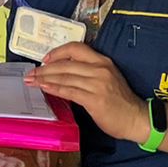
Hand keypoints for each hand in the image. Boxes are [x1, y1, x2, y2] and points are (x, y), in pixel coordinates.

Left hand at [26, 41, 147, 141]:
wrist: (137, 118)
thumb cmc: (120, 101)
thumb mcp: (107, 79)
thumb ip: (88, 73)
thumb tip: (63, 74)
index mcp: (103, 61)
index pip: (76, 48)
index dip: (58, 52)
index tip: (45, 59)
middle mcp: (100, 69)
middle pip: (66, 63)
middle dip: (44, 68)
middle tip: (30, 73)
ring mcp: (97, 84)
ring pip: (65, 77)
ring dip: (45, 78)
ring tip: (31, 81)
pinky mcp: (94, 99)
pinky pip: (69, 91)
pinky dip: (54, 88)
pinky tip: (44, 88)